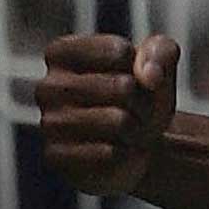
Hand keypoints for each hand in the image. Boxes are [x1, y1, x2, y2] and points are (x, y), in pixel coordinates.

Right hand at [36, 34, 180, 196]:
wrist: (137, 141)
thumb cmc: (140, 93)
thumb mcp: (159, 61)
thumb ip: (160, 51)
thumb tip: (149, 75)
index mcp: (63, 52)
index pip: (119, 52)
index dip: (142, 67)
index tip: (134, 76)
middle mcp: (48, 86)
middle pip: (123, 86)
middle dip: (143, 100)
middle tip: (137, 107)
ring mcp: (49, 123)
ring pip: (119, 121)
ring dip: (137, 126)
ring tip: (128, 127)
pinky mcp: (57, 158)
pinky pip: (109, 153)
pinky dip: (125, 152)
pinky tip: (116, 148)